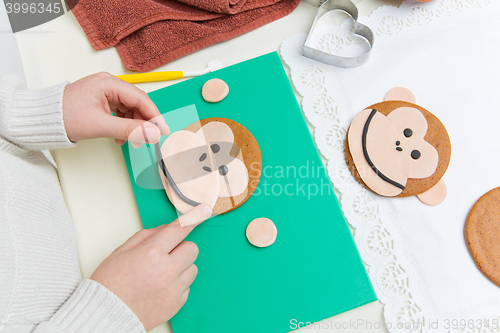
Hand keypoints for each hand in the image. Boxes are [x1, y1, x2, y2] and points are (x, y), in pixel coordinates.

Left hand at [62, 72, 169, 145]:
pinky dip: (123, 124)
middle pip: (137, 103)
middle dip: (143, 122)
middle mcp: (109, 83)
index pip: (140, 98)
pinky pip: (121, 111)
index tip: (163, 131)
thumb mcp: (101, 125)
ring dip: (132, 125)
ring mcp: (105, 91)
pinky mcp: (102, 100)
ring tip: (128, 139)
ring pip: (130, 109)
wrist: (44, 120)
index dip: (154, 116)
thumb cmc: (65, 117)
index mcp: (108, 83)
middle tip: (148, 138)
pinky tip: (119, 136)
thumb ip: (129, 130)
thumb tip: (152, 134)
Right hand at [90, 204, 212, 330]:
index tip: (204, 210)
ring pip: (193, 268)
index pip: (179, 230)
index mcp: (151, 254)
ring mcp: (174, 289)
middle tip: (165, 255)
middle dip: (180, 248)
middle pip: (191, 249)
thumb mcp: (122, 251)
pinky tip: (160, 287)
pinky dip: (178, 285)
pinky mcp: (177, 303)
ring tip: (160, 274)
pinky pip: (187, 286)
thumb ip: (147, 236)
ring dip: (181, 267)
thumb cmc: (110, 283)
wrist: (105, 316)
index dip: (193, 218)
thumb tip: (166, 228)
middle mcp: (166, 271)